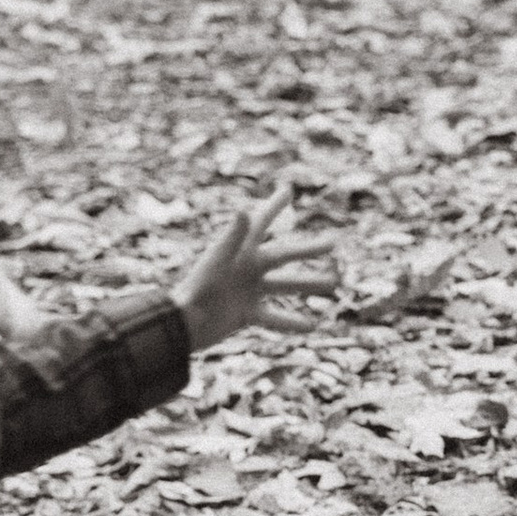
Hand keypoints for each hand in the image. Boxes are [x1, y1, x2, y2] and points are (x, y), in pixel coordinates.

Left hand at [171, 185, 335, 354]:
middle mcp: (247, 269)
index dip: (274, 206)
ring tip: (333, 282)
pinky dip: (292, 322)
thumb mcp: (217, 262)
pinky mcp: (247, 315)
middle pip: (284, 255)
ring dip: (308, 284)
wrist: (183, 325)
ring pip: (285, 286)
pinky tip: (313, 325)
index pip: (262, 223)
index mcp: (240, 252)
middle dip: (308, 249)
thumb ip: (232, 237)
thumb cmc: (197, 290)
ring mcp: (249, 292)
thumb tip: (244, 210)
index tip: (288, 190)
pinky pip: (274, 318)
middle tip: (333, 243)